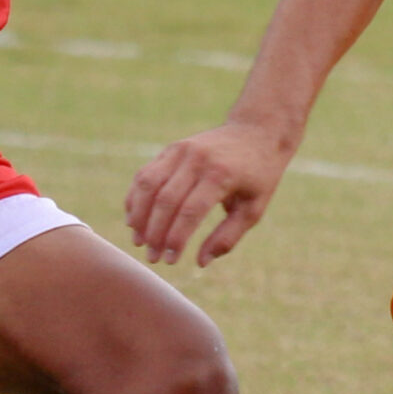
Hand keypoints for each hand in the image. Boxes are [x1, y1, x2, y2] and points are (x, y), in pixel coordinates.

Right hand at [124, 121, 290, 267]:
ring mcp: (182, 151)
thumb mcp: (253, 208)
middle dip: (156, 233)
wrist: (256, 131)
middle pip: (166, 200)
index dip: (177, 238)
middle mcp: (198, 160)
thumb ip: (228, 236)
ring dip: (139, 216)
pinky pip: (146, 174)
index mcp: (221, 175)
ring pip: (149, 185)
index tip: (170, 260)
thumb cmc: (258, 176)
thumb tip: (201, 262)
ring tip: (139, 241)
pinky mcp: (172, 149)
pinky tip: (134, 219)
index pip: (191, 211)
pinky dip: (136, 197)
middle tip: (153, 257)